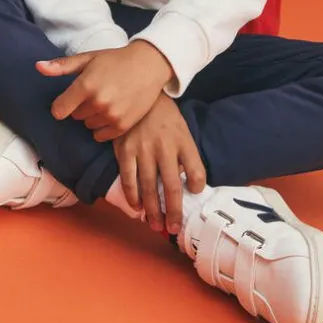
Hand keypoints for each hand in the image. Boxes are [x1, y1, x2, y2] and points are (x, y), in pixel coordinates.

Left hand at [36, 40, 174, 140]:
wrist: (149, 65)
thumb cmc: (115, 60)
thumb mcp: (88, 58)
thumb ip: (61, 66)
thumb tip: (37, 67)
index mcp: (86, 85)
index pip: (58, 110)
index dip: (62, 104)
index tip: (71, 97)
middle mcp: (97, 102)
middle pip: (75, 116)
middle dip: (81, 106)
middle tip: (96, 92)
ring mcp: (111, 116)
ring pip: (88, 125)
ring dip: (93, 116)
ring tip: (107, 100)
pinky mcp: (122, 126)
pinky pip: (101, 135)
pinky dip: (104, 126)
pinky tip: (113, 111)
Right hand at [113, 94, 206, 233]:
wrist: (140, 93)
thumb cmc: (164, 116)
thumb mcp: (182, 130)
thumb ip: (187, 155)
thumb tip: (190, 184)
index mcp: (183, 140)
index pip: (196, 169)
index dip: (198, 186)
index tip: (195, 197)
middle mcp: (165, 147)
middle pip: (172, 187)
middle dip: (173, 212)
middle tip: (173, 229)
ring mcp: (143, 149)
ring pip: (149, 187)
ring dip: (152, 210)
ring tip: (155, 225)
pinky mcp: (124, 150)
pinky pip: (128, 178)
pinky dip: (132, 196)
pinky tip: (136, 207)